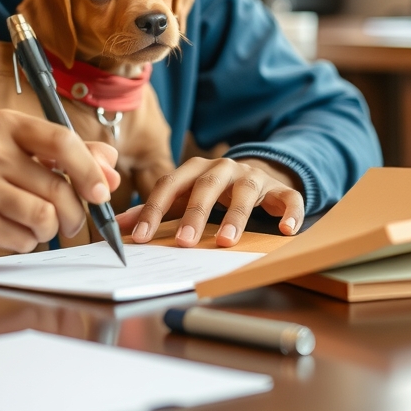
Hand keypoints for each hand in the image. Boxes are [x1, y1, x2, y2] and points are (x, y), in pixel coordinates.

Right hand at [0, 109, 119, 254]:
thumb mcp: (17, 147)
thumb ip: (66, 153)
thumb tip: (111, 166)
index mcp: (6, 124)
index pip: (62, 141)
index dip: (90, 169)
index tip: (103, 191)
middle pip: (58, 188)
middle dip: (76, 213)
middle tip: (74, 221)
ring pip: (44, 218)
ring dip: (50, 230)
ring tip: (39, 225)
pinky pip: (22, 239)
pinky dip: (28, 241)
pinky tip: (14, 231)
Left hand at [115, 156, 303, 247]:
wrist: (257, 173)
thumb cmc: (213, 190)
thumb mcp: (184, 195)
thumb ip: (156, 209)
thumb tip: (121, 226)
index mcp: (195, 169)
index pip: (169, 185)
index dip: (153, 210)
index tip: (141, 238)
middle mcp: (223, 168)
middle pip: (206, 187)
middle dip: (194, 214)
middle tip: (183, 242)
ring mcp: (253, 176)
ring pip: (246, 191)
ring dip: (236, 216)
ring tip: (227, 242)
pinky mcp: (280, 188)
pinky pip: (288, 197)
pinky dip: (289, 213)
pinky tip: (285, 230)